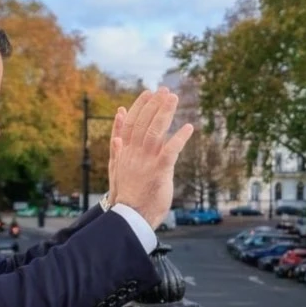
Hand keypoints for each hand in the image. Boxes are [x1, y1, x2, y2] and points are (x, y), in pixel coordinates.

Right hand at [107, 90, 193, 228]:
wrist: (129, 216)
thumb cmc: (127, 195)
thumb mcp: (117, 171)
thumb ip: (117, 151)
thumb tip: (116, 135)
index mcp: (124, 152)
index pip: (131, 123)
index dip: (140, 106)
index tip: (148, 93)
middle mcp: (134, 154)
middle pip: (144, 123)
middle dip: (154, 104)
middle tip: (165, 90)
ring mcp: (146, 162)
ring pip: (155, 131)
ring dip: (165, 113)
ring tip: (174, 98)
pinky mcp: (159, 171)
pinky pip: (171, 150)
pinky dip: (180, 137)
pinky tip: (189, 127)